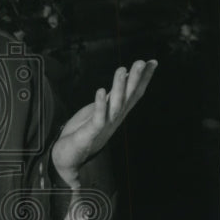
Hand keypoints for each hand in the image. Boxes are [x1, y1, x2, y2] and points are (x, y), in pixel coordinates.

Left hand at [51, 59, 157, 186]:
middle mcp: (113, 120)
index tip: (152, 62)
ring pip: (115, 105)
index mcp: (117, 114)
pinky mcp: (90, 134)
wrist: (67, 158)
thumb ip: (110, 98)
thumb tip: (120, 82)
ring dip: (118, 87)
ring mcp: (103, 127)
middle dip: (135, 79)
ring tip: (122, 69)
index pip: (133, 94)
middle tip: (141, 61)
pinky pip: (98, 118)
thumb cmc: (82, 133)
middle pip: (128, 98)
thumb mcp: (99, 111)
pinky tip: (101, 90)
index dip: (143, 79)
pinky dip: (100, 105)